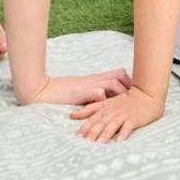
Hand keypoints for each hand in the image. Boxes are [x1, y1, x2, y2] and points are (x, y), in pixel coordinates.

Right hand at [18, 69, 132, 106]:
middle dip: (130, 86)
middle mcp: (94, 80)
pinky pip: (98, 93)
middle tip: (135, 99)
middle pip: (120, 74)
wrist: (43, 90)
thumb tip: (104, 98)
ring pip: (112, 83)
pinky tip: (109, 106)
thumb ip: (93, 92)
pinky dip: (105, 98)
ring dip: (121, 92)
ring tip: (128, 104)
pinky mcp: (80, 92)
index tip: (134, 92)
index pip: (118, 73)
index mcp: (95, 79)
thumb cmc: (61, 92)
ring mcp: (88, 85)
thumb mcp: (81, 90)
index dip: (128, 81)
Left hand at [72, 85, 164, 142]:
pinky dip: (123, 133)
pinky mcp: (135, 118)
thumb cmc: (125, 100)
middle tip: (83, 145)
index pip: (92, 120)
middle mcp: (112, 112)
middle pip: (100, 124)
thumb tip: (72, 115)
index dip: (84, 129)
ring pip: (112, 125)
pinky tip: (119, 141)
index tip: (76, 139)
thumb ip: (90, 108)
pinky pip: (128, 126)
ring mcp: (124, 115)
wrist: (146, 93)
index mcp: (105, 109)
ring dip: (105, 135)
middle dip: (91, 134)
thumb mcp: (107, 102)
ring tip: (98, 145)